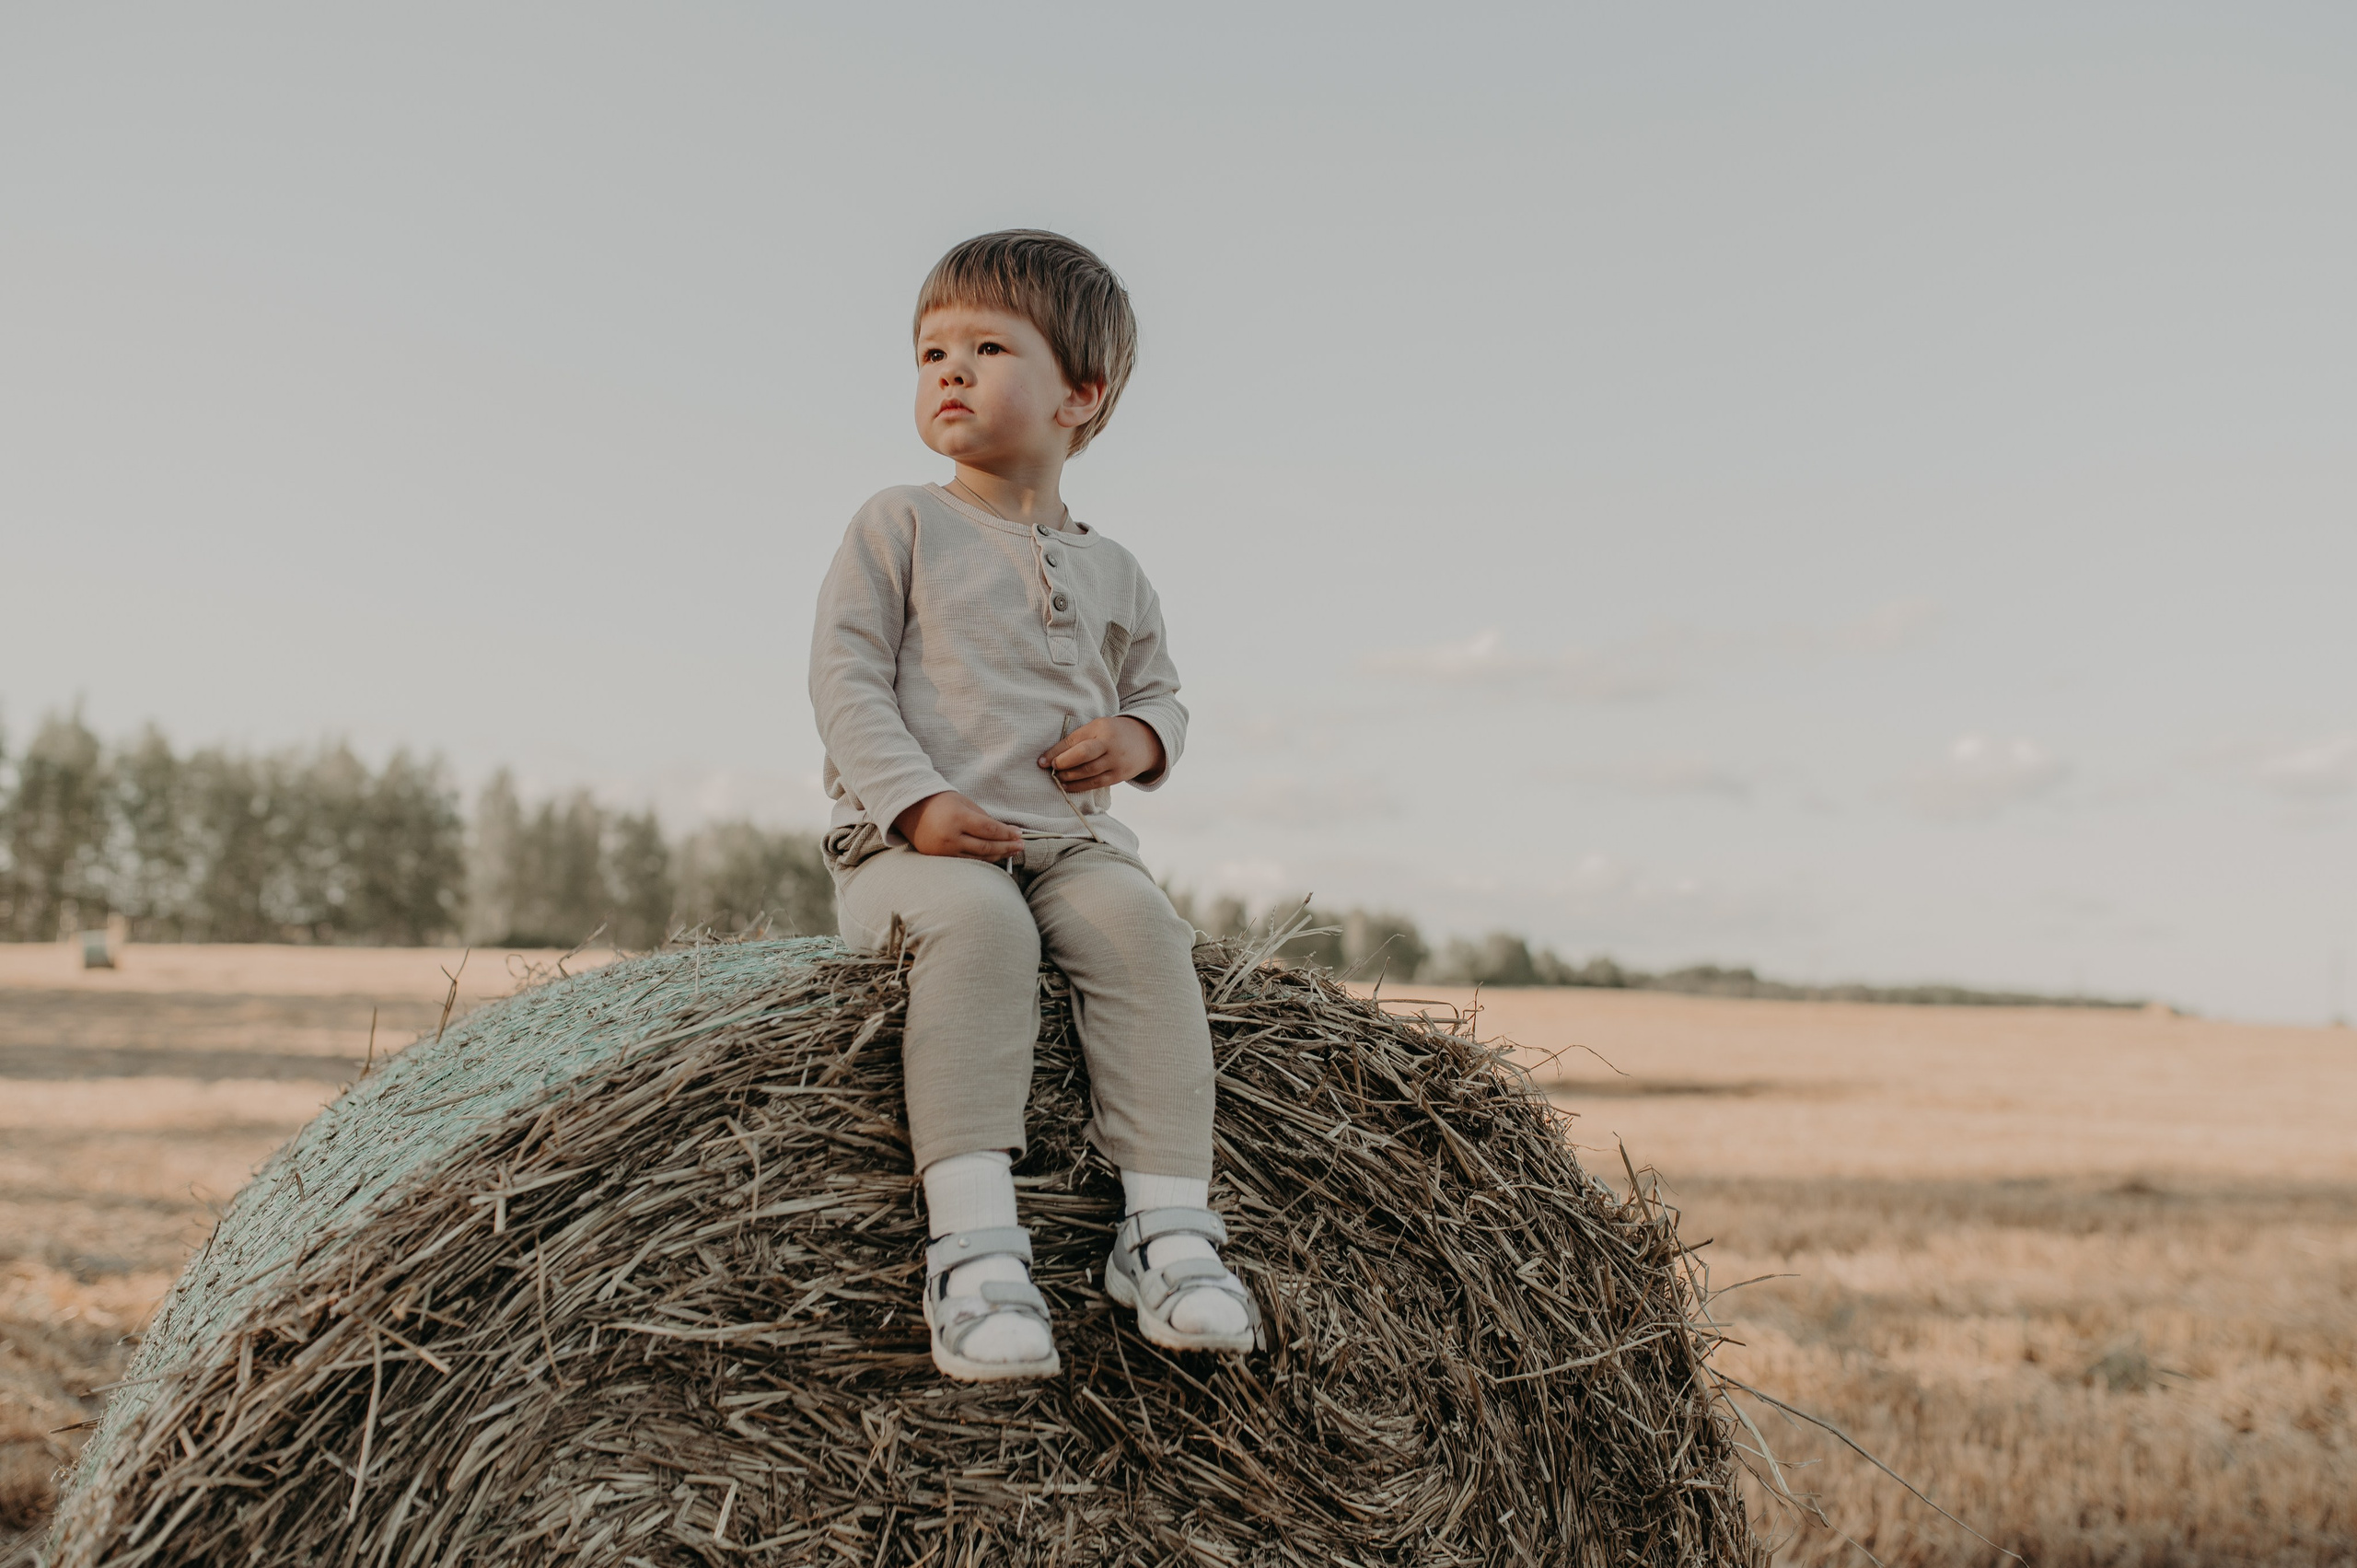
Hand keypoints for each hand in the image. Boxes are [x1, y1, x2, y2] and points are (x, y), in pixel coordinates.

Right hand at [896, 791, 1025, 859]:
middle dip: (1006, 847)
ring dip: (998, 856)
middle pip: (986, 847)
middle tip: (1021, 846)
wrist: (910, 809)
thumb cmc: (941, 803)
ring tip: (1011, 852)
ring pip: (978, 858)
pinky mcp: (939, 859)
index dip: (1007, 834)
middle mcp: (950, 837)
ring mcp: (943, 851)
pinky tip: (994, 857)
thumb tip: (1007, 831)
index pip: (989, 829)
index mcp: (957, 818)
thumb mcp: (964, 803)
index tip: (1019, 834)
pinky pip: (966, 862)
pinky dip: (982, 860)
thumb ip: (985, 818)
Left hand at [1039, 716, 1164, 791]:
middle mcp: (1111, 745)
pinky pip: (1096, 783)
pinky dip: (1079, 786)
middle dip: (1063, 764)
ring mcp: (1116, 762)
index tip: (1041, 761)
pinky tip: (1067, 786)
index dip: (1056, 751)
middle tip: (1051, 769)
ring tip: (1057, 778)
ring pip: (1089, 772)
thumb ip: (1076, 739)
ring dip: (1069, 777)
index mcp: (1103, 728)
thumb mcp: (1097, 728)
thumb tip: (1048, 757)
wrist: (1144, 742)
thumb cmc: (1113, 733)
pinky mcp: (1119, 776)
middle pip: (1083, 755)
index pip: (1075, 740)